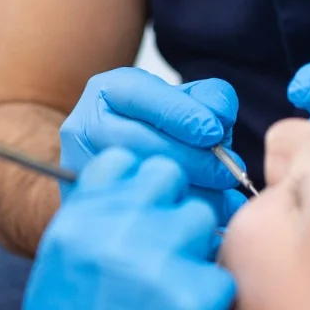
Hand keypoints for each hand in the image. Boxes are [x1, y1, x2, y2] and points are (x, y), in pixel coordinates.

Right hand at [0, 149, 235, 309]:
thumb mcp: (58, 273)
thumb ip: (92, 223)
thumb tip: (131, 191)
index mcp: (76, 221)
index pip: (124, 160)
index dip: (139, 185)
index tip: (144, 210)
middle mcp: (114, 230)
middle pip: (168, 178)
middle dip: (171, 209)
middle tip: (167, 251)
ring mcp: (156, 261)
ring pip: (201, 219)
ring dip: (194, 250)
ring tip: (172, 294)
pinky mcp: (195, 296)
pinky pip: (221, 271)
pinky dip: (210, 297)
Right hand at [60, 67, 248, 223]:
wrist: (118, 156)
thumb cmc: (160, 125)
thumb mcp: (186, 101)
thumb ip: (209, 98)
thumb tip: (220, 119)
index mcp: (108, 90)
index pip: (141, 96)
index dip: (181, 114)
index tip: (215, 132)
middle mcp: (86, 126)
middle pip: (139, 140)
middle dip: (191, 159)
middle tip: (227, 173)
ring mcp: (82, 166)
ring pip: (138, 178)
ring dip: (190, 192)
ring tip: (227, 201)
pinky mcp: (89, 203)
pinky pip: (139, 209)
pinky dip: (179, 215)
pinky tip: (209, 219)